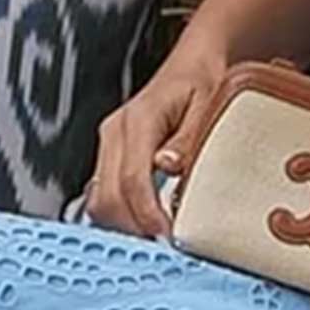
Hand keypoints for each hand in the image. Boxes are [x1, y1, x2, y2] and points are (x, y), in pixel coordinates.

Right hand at [84, 59, 223, 240]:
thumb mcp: (210, 102)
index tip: (167, 237)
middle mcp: (115, 133)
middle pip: (107, 197)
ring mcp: (109, 146)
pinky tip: (147, 225)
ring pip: (99, 201)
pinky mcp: (110, 157)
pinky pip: (104, 196)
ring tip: (158, 238)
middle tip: (166, 246)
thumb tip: (169, 166)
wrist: (194, 64)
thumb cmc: (204, 81)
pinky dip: (122, 216)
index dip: (147, 215)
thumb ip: (189, 136)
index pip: (132, 179)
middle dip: (133, 227)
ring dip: (125, 225)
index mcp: (138, 119)